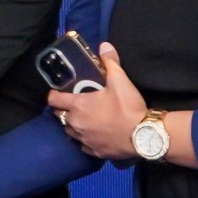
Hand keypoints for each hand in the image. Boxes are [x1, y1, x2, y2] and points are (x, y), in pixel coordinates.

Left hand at [49, 42, 146, 160]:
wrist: (144, 136)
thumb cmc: (128, 107)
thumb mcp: (120, 81)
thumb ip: (110, 63)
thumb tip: (105, 45)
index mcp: (77, 106)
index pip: (53, 100)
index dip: (54, 95)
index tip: (58, 92)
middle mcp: (75, 124)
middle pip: (60, 116)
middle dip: (63, 110)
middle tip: (74, 104)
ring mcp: (83, 140)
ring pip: (69, 131)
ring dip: (73, 125)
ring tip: (83, 120)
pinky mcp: (94, 152)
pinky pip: (83, 145)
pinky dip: (85, 140)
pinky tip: (93, 136)